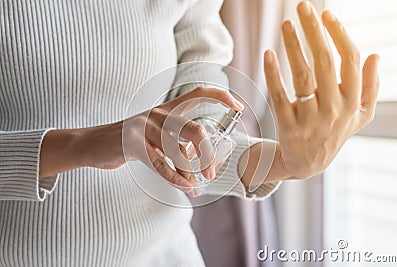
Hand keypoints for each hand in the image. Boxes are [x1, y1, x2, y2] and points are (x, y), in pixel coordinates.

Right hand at [79, 87, 243, 195]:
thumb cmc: (132, 141)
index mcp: (167, 109)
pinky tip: (185, 187)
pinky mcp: (131, 142)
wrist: (94, 143)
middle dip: (208, 155)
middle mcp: (158, 114)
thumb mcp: (157, 139)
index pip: (198, 93)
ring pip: (177, 151)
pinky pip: (160, 163)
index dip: (220, 96)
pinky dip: (175, 178)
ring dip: (190, 174)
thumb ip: (179, 147)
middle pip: (194, 131)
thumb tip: (200, 170)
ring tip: (195, 187)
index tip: (238, 107)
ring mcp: (144, 127)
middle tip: (212, 173)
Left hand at [264, 1, 378, 179]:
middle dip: (314, 31)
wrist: (309, 163)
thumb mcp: (360, 115)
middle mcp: (334, 110)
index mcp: (353, 102)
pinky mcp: (288, 126)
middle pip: (326, 63)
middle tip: (303, 7)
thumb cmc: (334, 132)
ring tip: (286, 24)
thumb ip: (370, 88)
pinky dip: (274, 74)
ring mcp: (310, 119)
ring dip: (294, 47)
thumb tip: (375, 56)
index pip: (350, 61)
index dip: (338, 34)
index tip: (325, 14)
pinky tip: (269, 54)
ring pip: (303, 77)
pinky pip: (280, 96)